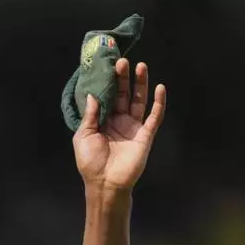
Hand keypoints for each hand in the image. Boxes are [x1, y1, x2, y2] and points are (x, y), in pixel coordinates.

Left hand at [73, 59, 165, 193]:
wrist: (105, 183)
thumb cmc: (90, 162)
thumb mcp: (84, 136)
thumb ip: (90, 115)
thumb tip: (93, 94)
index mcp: (103, 121)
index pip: (107, 97)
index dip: (109, 82)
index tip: (108, 65)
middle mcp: (119, 121)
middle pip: (123, 95)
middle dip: (123, 78)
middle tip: (122, 61)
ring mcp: (133, 127)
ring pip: (139, 101)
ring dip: (141, 84)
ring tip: (140, 66)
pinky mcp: (146, 135)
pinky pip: (154, 116)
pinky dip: (159, 102)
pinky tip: (160, 88)